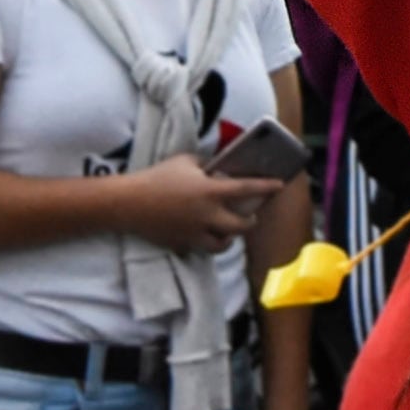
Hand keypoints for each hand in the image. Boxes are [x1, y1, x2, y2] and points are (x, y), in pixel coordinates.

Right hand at [110, 153, 279, 254]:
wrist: (129, 202)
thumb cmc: (157, 177)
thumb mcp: (185, 161)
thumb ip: (206, 165)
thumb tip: (218, 168)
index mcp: (210, 191)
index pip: (247, 188)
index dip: (266, 186)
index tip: (280, 185)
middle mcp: (208, 215)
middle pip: (241, 226)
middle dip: (249, 222)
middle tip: (250, 216)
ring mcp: (195, 233)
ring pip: (223, 244)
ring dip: (229, 238)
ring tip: (228, 231)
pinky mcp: (183, 244)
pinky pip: (201, 249)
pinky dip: (206, 244)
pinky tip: (204, 236)